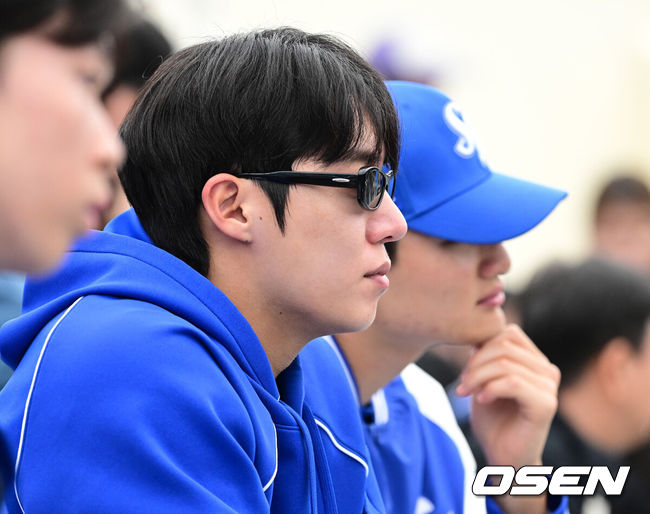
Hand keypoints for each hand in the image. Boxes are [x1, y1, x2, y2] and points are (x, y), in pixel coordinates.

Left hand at [455, 324, 559, 513]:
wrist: (503, 457)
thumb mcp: (484, 380)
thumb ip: (485, 356)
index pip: (509, 333)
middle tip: (463, 384)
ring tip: (467, 392)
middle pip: (504, 346)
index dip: (482, 346)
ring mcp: (550, 387)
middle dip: (476, 363)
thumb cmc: (493, 419)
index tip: (466, 370)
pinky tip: (482, 400)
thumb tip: (476, 332)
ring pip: (505, 364)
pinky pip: (513, 383)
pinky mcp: (546, 404)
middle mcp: (547, 370)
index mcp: (536, 361)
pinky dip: (490, 389)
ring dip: (478, 377)